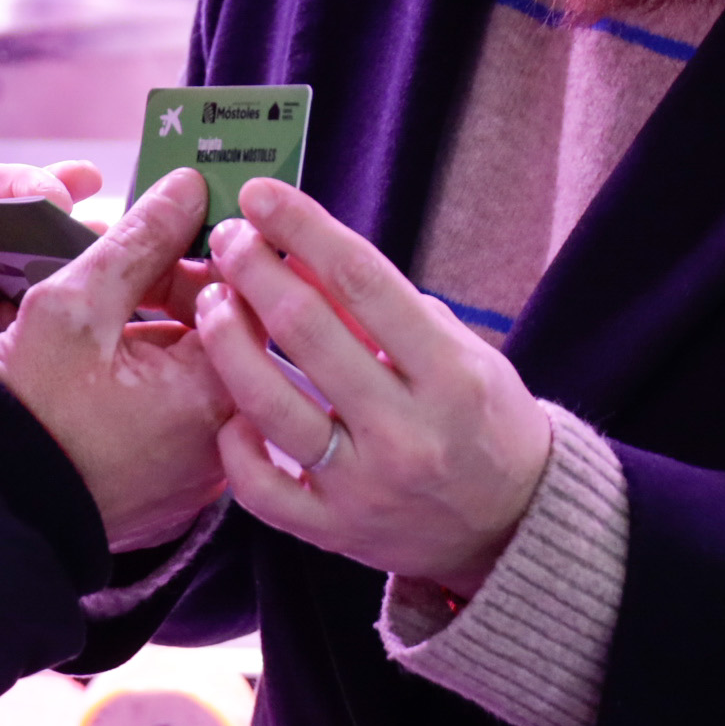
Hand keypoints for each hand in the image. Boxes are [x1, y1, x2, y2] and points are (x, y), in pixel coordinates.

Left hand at [0, 162, 141, 420]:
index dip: (7, 192)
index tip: (49, 196)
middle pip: (4, 222)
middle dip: (51, 203)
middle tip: (91, 196)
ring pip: (30, 267)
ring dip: (71, 253)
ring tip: (112, 246)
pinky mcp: (1, 344)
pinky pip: (38, 319)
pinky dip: (71, 307)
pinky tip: (106, 298)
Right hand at [0, 169, 230, 550]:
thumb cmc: (28, 410)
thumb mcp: (74, 305)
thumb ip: (140, 241)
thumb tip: (189, 188)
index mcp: (215, 394)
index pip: (245, 297)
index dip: (210, 249)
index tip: (178, 222)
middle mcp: (228, 440)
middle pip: (229, 337)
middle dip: (184, 290)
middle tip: (133, 263)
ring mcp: (205, 472)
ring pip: (204, 376)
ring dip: (167, 336)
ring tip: (107, 318)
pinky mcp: (180, 490)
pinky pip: (186, 417)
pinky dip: (158, 385)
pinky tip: (109, 368)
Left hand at [193, 176, 553, 595]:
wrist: (512, 525)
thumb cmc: (482, 419)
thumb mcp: (459, 351)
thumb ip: (386, 309)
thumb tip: (301, 255)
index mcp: (450, 374)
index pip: (362, 280)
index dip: (303, 228)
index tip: (261, 194)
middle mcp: (407, 431)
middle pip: (307, 330)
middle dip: (254, 269)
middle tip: (228, 237)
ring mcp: (366, 487)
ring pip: (269, 404)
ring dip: (227, 340)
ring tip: (212, 301)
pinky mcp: (333, 531)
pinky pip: (259, 486)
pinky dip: (233, 441)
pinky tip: (228, 406)